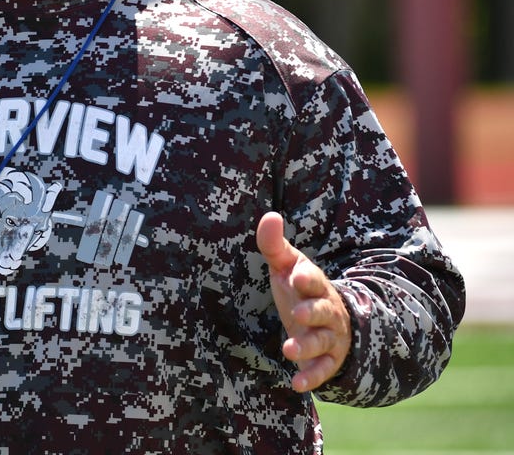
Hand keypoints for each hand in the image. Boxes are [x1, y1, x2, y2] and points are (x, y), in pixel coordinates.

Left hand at [256, 211, 351, 392]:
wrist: (328, 319)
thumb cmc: (300, 289)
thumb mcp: (287, 266)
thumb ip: (274, 244)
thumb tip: (270, 215)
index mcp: (315, 284)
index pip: (313, 279)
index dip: (306, 278)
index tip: (297, 275)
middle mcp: (326, 310)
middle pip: (322, 310)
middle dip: (311, 312)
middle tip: (297, 314)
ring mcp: (329, 335)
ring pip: (322, 341)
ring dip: (307, 346)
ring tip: (288, 350)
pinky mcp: (327, 358)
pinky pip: (324, 369)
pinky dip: (312, 376)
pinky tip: (297, 384)